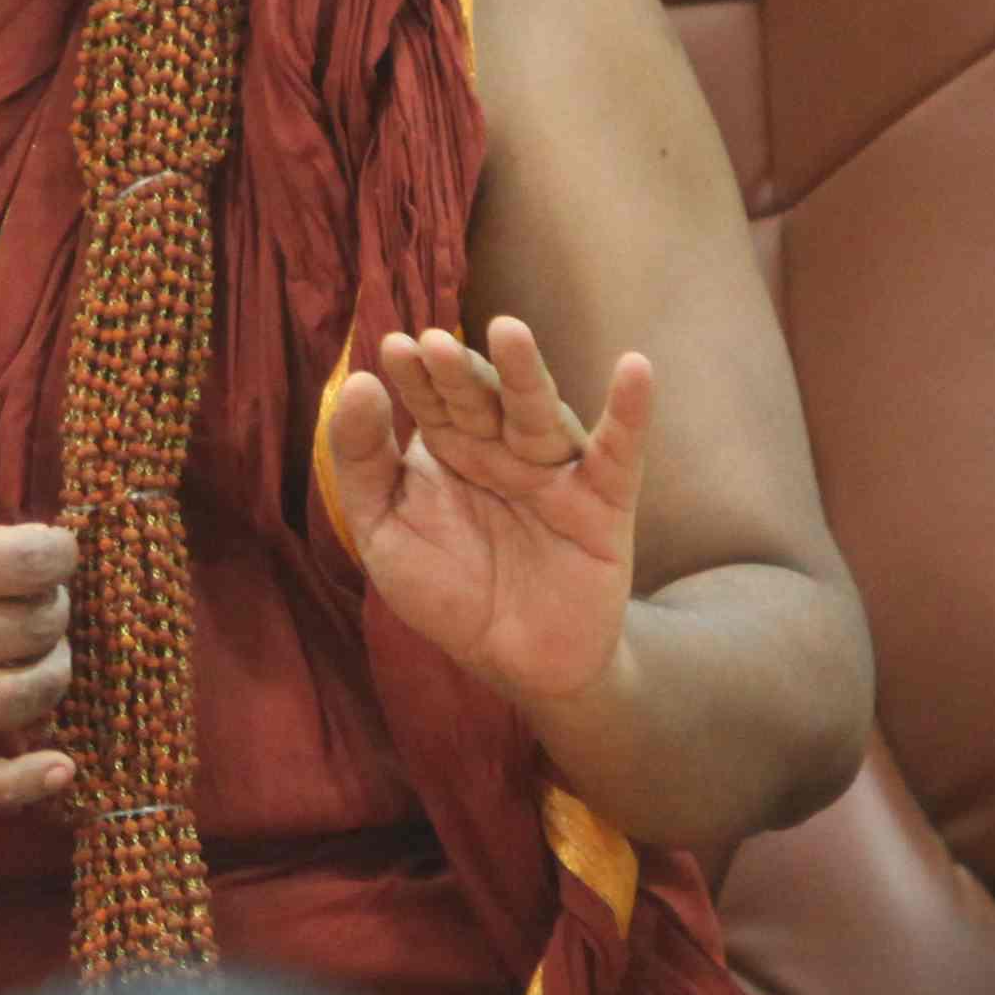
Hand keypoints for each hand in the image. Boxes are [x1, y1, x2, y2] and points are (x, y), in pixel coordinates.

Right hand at [0, 510, 77, 808]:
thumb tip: (11, 554)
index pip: (31, 563)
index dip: (59, 553)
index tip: (51, 552)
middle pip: (37, 628)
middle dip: (54, 609)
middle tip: (34, 602)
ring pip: (24, 700)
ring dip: (51, 675)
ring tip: (35, 658)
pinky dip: (26, 782)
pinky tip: (59, 767)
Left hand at [314, 316, 654, 711]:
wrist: (516, 663)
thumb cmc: (449, 591)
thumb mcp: (384, 530)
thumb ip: (363, 462)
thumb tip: (358, 383)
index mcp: (452, 447)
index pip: (431, 400)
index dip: (415, 377)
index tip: (394, 348)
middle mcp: (503, 448)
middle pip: (481, 400)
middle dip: (459, 373)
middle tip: (435, 344)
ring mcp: (554, 470)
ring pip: (539, 415)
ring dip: (525, 374)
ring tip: (508, 332)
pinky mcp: (603, 502)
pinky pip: (619, 452)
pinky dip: (630, 412)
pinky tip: (635, 367)